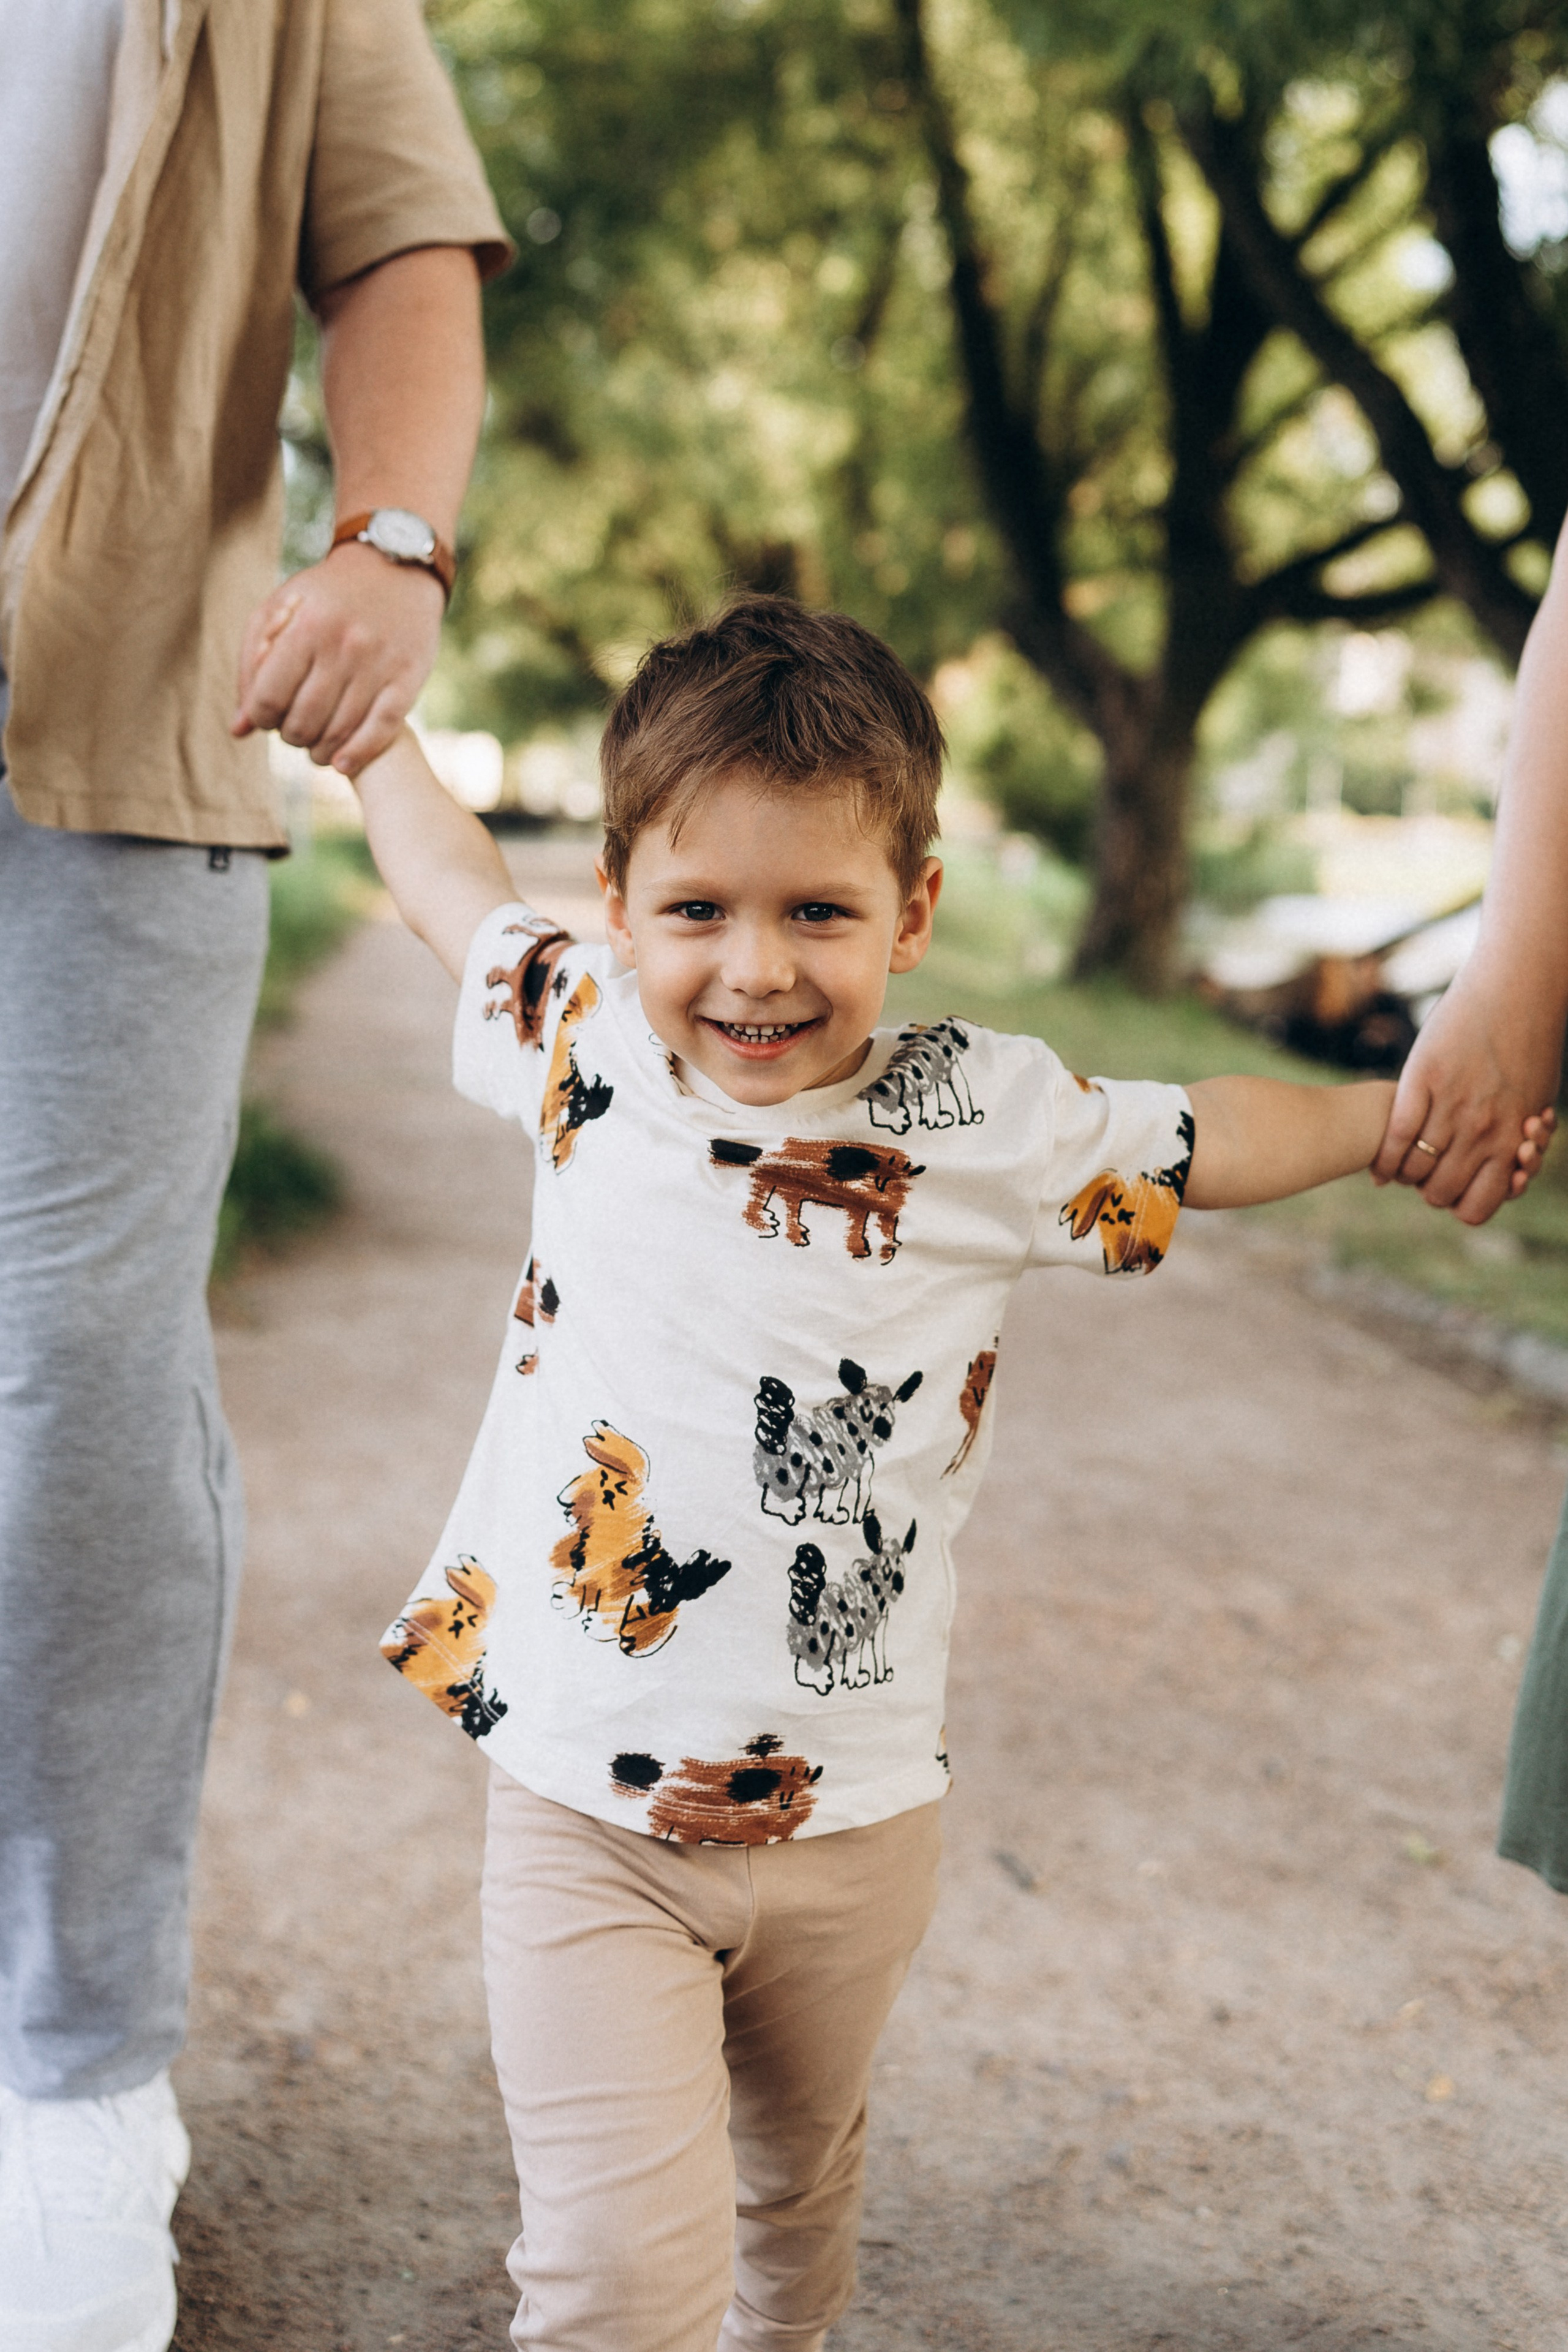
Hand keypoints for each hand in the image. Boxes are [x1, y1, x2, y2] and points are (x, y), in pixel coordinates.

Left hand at [231, 541, 444, 776]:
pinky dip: (359, 754)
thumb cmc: (326, 594)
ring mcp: (379, 665)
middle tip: (292, 730)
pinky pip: (381, 730)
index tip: (266, 717)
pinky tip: (342, 763)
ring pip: (340, 731)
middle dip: (290, 735)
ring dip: (320, 750)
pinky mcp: (408, 678)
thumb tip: (239, 729)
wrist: (395, 569)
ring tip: (314, 747)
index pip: (269, 696)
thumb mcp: (280, 609)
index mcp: (306, 626)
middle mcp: (344, 646)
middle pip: (304, 720)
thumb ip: (252, 663)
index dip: (261, 717)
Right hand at [1371, 969, 1563, 1223]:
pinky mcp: (1423, 1079)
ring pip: (1414, 1169)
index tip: (1454, 1190)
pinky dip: (1384, 1156)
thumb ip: (1516, 1141)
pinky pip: (1396, 1134)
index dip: (1458, 1206)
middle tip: (1425, 1173)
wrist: (1518, 990)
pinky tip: (1380, 1163)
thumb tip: (1508, 1173)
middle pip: (1439, 1192)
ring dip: (1404, 1173)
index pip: (1476, 1207)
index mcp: (1512, 1142)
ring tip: (1403, 1162)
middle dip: (1428, 1190)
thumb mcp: (1533, 1103)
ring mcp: (1451, 1105)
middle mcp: (1482, 1130)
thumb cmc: (1530, 1046)